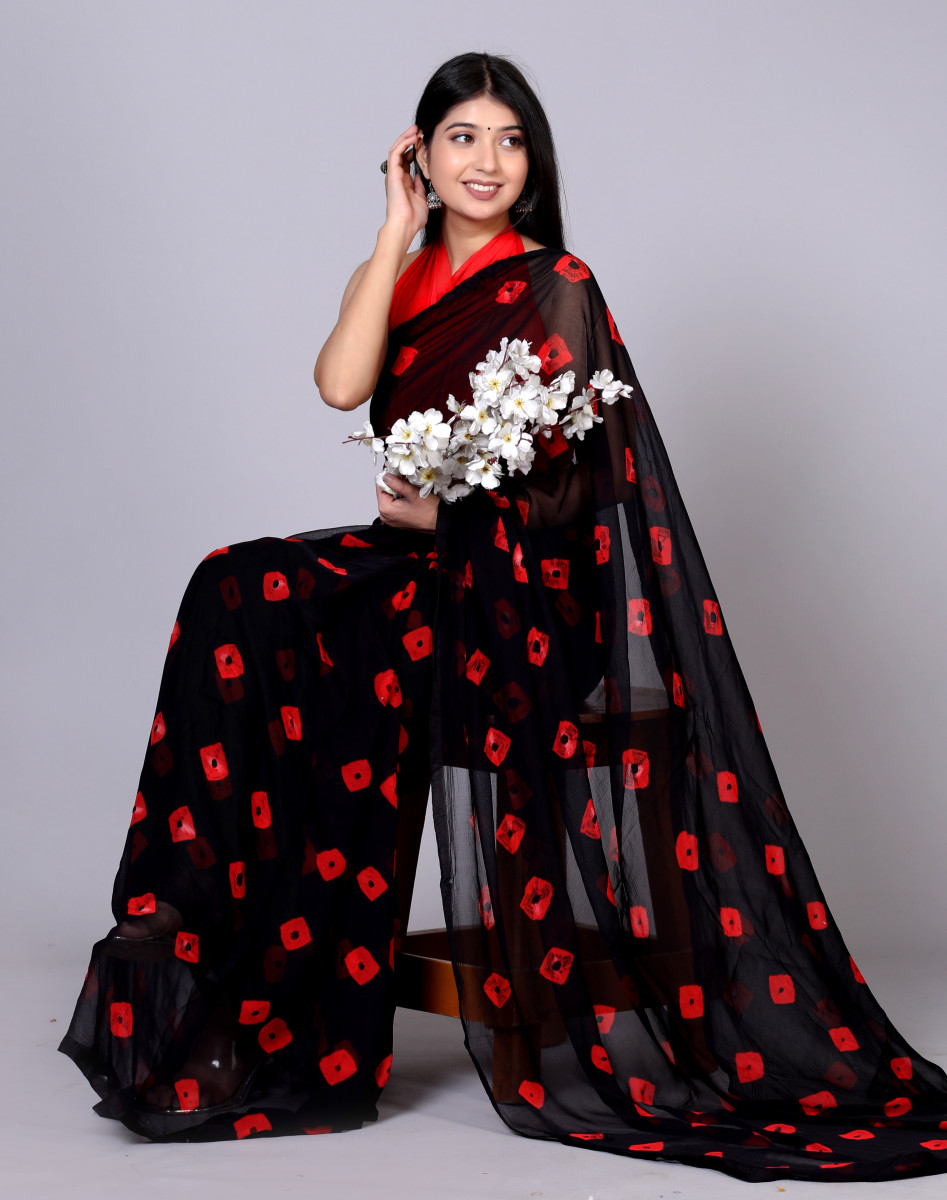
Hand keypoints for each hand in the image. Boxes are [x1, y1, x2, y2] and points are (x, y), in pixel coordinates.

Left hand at [376, 473, 438, 531]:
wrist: (439, 523)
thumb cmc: (429, 510)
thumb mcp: (412, 492)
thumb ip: (396, 483)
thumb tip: (386, 476)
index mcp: (386, 509)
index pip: (379, 486)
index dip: (388, 478)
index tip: (398, 474)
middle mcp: (385, 516)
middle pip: (383, 493)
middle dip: (393, 485)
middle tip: (406, 483)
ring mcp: (390, 520)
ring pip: (389, 499)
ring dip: (397, 492)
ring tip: (410, 492)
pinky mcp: (396, 521)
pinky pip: (393, 506)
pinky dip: (399, 500)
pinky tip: (409, 499)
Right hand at [384, 125, 427, 239]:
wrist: (405, 225)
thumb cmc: (413, 218)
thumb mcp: (422, 199)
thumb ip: (421, 187)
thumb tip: (422, 177)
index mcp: (404, 182)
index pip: (406, 160)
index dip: (414, 149)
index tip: (423, 142)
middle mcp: (397, 177)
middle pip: (401, 152)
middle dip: (409, 140)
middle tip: (418, 130)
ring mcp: (394, 175)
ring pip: (397, 150)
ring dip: (405, 138)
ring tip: (415, 129)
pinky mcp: (392, 174)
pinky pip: (395, 154)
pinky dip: (403, 143)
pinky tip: (411, 137)